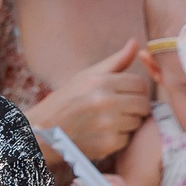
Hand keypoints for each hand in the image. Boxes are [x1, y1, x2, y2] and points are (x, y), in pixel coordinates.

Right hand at [29, 36, 151, 160]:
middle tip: (118, 109)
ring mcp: (107, 124)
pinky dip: (117, 138)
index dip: (135, 90)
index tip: (124, 94)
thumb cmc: (65, 101)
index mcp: (101, 82)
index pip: (140, 84)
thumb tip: (136, 42)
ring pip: (137, 122)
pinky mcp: (107, 143)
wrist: (41, 131)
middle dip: (134, 107)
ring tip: (106, 121)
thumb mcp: (86, 77)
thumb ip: (115, 61)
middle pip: (143, 104)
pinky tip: (101, 134)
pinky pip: (127, 139)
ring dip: (127, 123)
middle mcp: (105, 101)